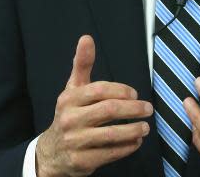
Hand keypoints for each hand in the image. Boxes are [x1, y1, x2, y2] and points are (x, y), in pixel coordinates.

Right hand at [36, 35, 152, 176]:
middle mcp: (70, 119)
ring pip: (111, 134)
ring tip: (145, 127)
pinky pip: (110, 154)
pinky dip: (127, 148)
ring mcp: (75, 141)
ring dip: (133, 130)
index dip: (121, 91)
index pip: (99, 90)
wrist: (52, 152)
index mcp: (69, 99)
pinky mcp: (82, 161)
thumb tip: (86, 38)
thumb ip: (82, 64)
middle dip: (132, 109)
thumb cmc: (69, 115)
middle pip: (108, 111)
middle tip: (148, 109)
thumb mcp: (73, 89)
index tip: (135, 94)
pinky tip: (136, 142)